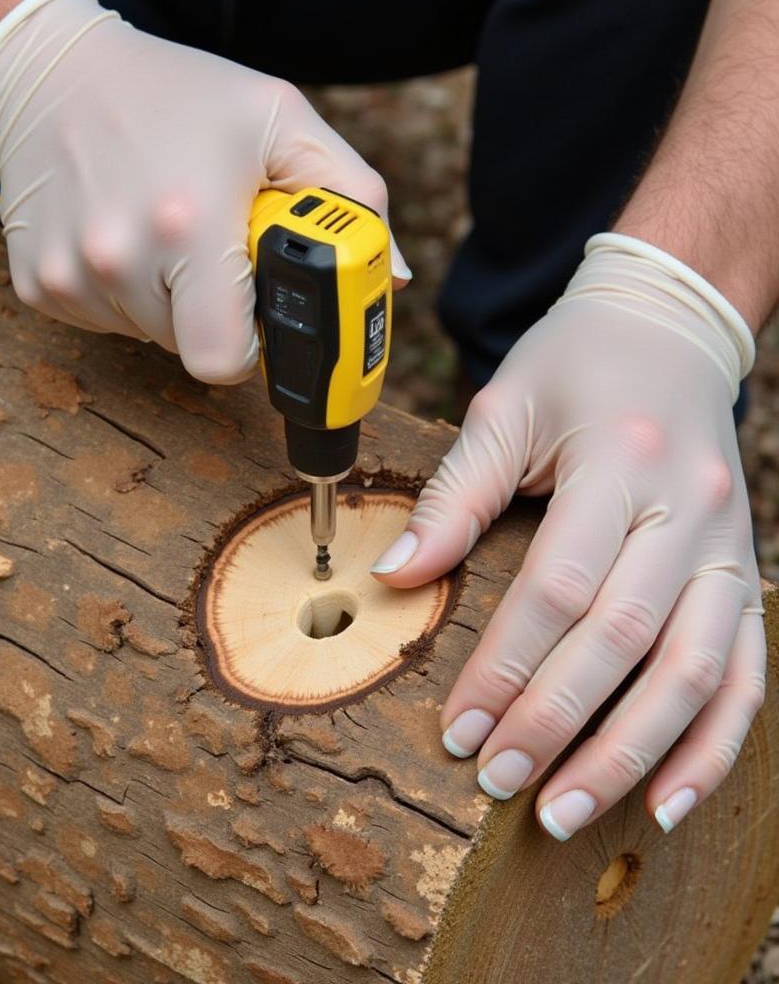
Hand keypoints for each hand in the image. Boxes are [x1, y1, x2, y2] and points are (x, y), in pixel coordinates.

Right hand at [0, 0, 409, 383]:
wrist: (49, 74)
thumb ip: (350, 196)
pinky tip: (119, 234)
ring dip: (167, 302)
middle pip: (192, 351)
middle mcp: (118, 260)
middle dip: (214, 313)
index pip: (226, 361)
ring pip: (148, 338)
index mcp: (188, 225)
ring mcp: (70, 278)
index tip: (255, 314)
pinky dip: (121, 295)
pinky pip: (104, 323)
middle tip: (208, 248)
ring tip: (160, 231)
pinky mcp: (38, 286)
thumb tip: (389, 274)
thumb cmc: (176, 95)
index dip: (251, 345)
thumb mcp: (278, 119)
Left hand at [372, 234, 764, 839]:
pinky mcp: (746, 572)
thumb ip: (454, 496)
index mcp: (620, 463)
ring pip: (696, 673)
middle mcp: (689, 509)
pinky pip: (746, 674)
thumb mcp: (504, 408)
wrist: (667, 330)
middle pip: (625, 640)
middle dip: (557, 722)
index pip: (559, 586)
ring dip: (631, 755)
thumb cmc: (576, 366)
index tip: (459, 727)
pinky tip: (665, 801)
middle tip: (499, 781)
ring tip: (565, 812)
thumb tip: (397, 577)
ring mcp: (730, 546)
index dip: (506, 665)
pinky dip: (711, 745)